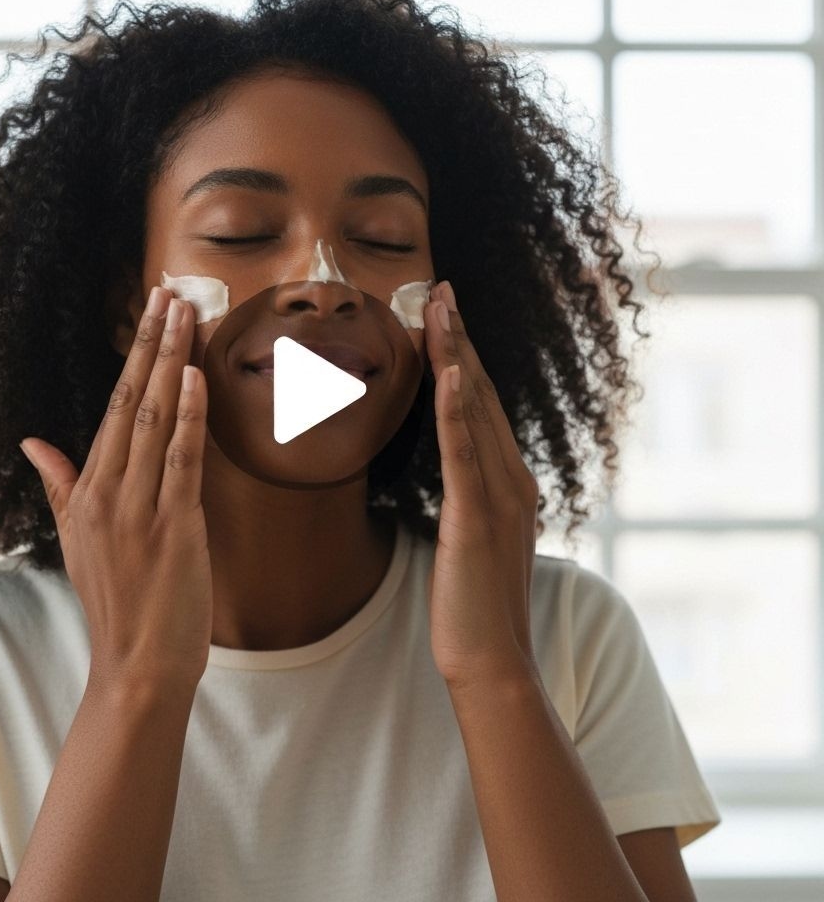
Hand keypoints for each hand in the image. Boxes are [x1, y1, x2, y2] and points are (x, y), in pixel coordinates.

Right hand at [19, 288, 211, 691]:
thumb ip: (60, 485)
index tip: (149, 315)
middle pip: (132, 400)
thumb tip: (32, 443)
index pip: (111, 407)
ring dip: (172, 363)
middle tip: (170, 293)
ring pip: (155, 419)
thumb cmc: (115, 602)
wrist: (137, 666)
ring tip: (186, 315)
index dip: (133, 357)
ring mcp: (140, 507)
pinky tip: (195, 376)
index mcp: (88, 491)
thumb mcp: (75, 539)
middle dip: (152, 342)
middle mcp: (108, 491)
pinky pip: (181, 460)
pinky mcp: (174, 525)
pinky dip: (188, 416)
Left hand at [423, 280, 540, 687]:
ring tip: (440, 307)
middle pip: (482, 393)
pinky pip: (465, 452)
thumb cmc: (476, 605)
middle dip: (460, 338)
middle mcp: (512, 480)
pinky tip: (452, 371)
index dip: (465, 357)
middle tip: (440, 289)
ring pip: (475, 410)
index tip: (446, 316)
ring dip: (457, 355)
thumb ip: (469, 501)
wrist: (493, 661)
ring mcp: (498, 496)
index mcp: (509, 483)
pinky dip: (459, 408)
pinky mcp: (475, 517)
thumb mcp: (472, 540)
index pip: (482, 405)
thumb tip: (454, 479)